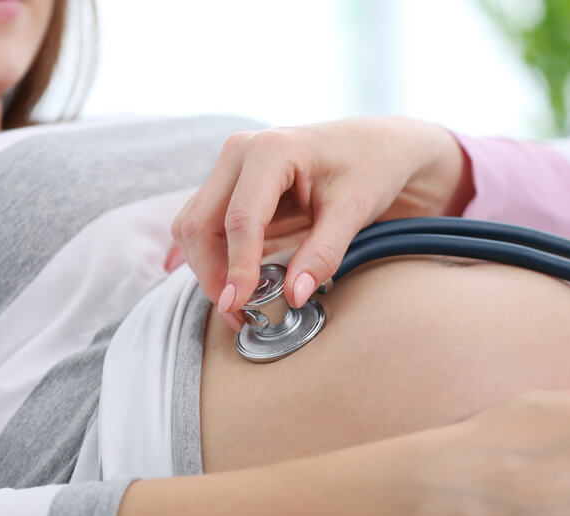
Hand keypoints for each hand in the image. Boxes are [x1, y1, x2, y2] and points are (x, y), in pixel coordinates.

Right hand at [170, 117, 472, 329]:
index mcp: (271, 150)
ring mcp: (231, 168)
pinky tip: (239, 285)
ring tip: (242, 306)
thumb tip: (293, 296)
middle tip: (239, 315)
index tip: (240, 305)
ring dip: (209, 270)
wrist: (375, 146)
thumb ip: (323, 253)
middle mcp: (240, 153)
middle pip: (201, 225)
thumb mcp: (354, 211)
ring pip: (194, 228)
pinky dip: (215, 259)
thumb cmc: (369, 168)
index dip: (237, 267)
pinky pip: (206, 227)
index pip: (240, 219)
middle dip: (214, 275)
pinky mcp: (231, 186)